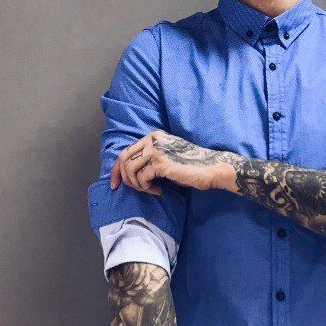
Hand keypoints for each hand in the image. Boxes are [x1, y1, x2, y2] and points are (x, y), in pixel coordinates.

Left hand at [110, 130, 234, 193]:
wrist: (210, 168)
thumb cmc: (190, 165)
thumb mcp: (166, 156)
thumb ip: (149, 157)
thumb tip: (127, 171)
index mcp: (153, 136)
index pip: (125, 151)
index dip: (116, 169)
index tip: (115, 183)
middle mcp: (152, 139)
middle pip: (123, 159)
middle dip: (123, 177)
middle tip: (134, 189)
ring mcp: (156, 150)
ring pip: (130, 170)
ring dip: (137, 184)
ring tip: (149, 189)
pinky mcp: (160, 163)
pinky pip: (142, 178)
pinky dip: (147, 188)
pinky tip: (158, 190)